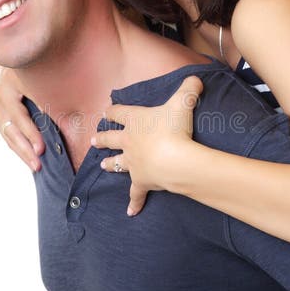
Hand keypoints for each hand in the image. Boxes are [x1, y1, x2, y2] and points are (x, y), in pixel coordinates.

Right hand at [0, 59, 44, 170]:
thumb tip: (64, 111)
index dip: (31, 134)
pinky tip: (29, 158)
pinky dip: (18, 147)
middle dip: (26, 150)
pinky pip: (7, 136)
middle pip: (12, 132)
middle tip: (38, 165)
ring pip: (8, 137)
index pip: (20, 118)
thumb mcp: (32, 76)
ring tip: (36, 167)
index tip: (42, 149)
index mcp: (7, 90)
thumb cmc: (24, 69)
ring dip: (22, 153)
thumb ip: (44, 92)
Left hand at [91, 76, 203, 214]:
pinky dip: (134, 203)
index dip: (112, 111)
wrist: (174, 158)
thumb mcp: (183, 102)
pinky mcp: (141, 182)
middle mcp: (129, 142)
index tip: (106, 111)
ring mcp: (133, 163)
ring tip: (102, 165)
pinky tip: (130, 212)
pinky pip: (136, 194)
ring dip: (109, 164)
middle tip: (93, 140)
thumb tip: (197, 78)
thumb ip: (189, 88)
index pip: (119, 113)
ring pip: (117, 163)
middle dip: (102, 139)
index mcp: (135, 121)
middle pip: (111, 139)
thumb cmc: (174, 128)